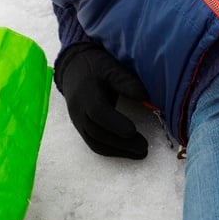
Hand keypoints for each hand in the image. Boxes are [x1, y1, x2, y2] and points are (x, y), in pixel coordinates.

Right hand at [54, 43, 148, 158]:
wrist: (73, 67)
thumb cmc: (96, 66)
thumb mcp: (111, 67)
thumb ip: (126, 81)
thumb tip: (144, 97)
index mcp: (86, 93)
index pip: (98, 112)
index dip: (115, 123)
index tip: (133, 131)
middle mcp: (79, 110)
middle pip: (98, 132)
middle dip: (122, 143)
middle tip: (144, 148)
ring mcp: (78, 121)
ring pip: (95, 142)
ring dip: (118, 151)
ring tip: (140, 153)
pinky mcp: (81, 127)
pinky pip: (93, 143)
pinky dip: (110, 150)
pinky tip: (127, 151)